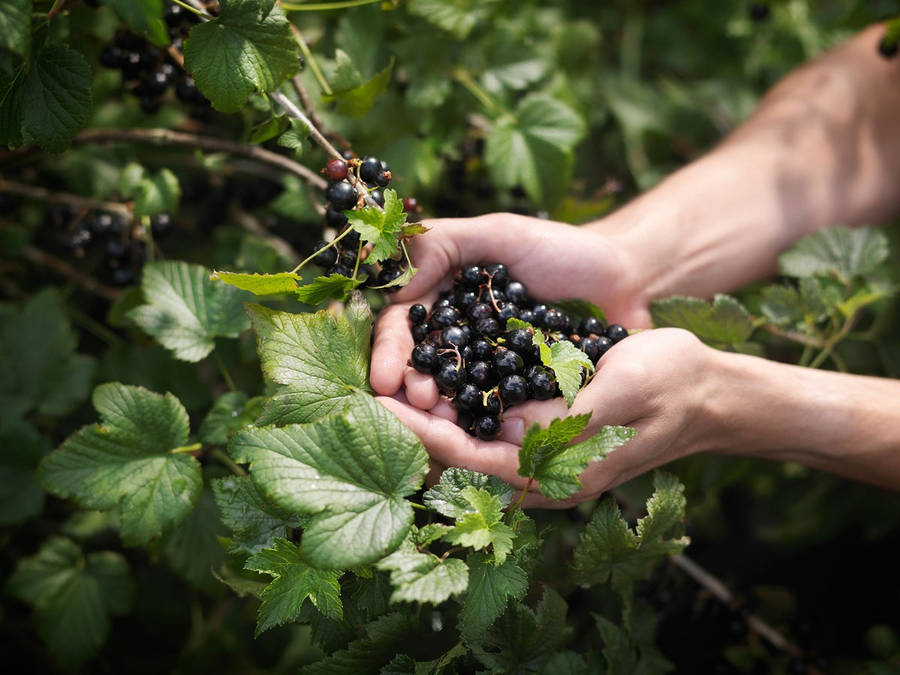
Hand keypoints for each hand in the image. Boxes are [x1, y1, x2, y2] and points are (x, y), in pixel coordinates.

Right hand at [370, 213, 646, 406]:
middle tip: (419, 403)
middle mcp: (460, 341)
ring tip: (440, 423)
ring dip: (441, 415)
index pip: (402, 328)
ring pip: (455, 397)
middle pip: (422, 369)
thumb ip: (442, 244)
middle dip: (412, 389)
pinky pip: (498, 414)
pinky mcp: (522, 397)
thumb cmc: (563, 250)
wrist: (628, 279)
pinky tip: (479, 435)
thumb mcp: (500, 234)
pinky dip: (484, 425)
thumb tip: (394, 284)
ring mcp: (490, 372)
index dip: (391, 353)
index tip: (385, 379)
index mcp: (443, 301)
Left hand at [377, 328, 717, 507]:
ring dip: (430, 416)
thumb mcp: (620, 392)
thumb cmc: (670, 385)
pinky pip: (488, 427)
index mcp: (557, 475)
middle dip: (415, 428)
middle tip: (371, 389)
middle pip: (459, 461)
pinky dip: (457, 407)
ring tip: (389, 381)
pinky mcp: (544, 435)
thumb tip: (500, 432)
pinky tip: (434, 377)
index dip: (422, 435)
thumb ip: (562, 418)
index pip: (470, 463)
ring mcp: (541, 457)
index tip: (382, 405)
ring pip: (468, 444)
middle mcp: (541, 476)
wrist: (707, 389)